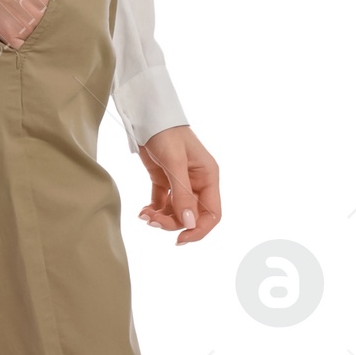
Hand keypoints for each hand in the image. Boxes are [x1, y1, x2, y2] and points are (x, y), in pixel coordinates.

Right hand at [0, 0, 111, 48]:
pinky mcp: (4, 31)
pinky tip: (20, 29)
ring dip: (39, 31)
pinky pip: (21, 45)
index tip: (63, 6)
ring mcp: (21, 22)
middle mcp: (39, 10)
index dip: (67, 10)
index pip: (69, 11)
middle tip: (44, 12)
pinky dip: (22, 40)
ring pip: (40, 36)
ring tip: (31, 19)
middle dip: (54, 21)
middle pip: (55, 25)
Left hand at [137, 126, 220, 243]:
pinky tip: (143, 212)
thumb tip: (189, 224)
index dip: (199, 230)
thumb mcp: (175, 163)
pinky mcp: (164, 180)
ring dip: (161, 218)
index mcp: (208, 177)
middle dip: (173, 223)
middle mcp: (197, 182)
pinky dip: (154, 210)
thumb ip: (182, 194)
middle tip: (153, 221)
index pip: (212, 213)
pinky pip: (163, 203)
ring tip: (145, 216)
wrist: (148, 116)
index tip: (180, 239)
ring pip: (176, 212)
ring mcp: (181, 182)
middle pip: (191, 216)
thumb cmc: (167, 133)